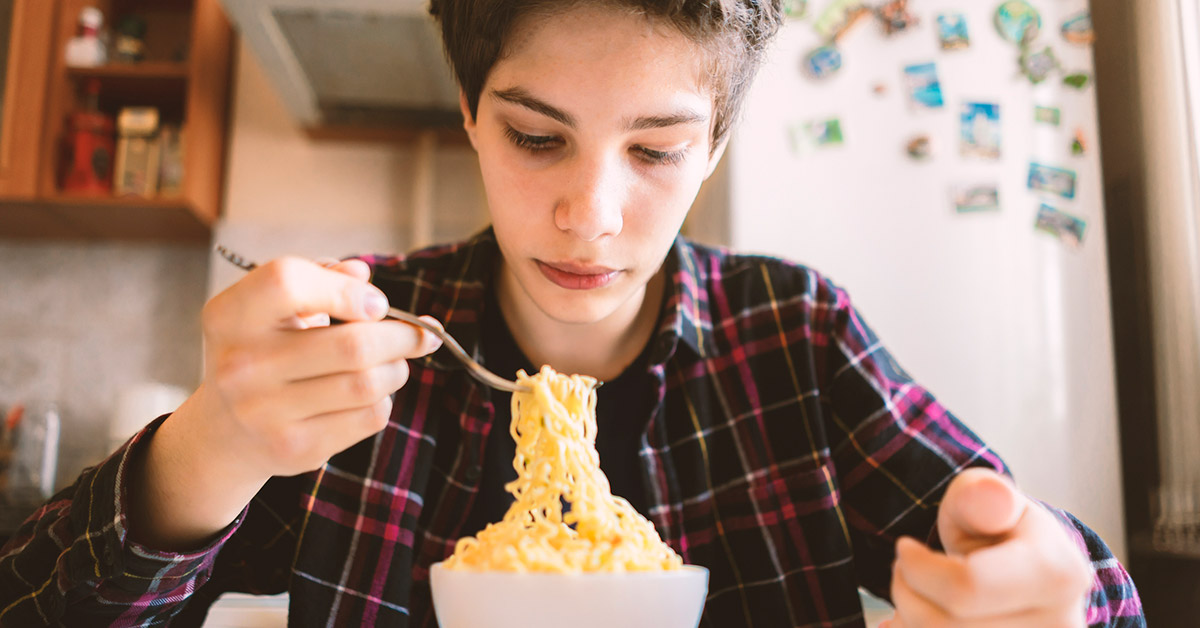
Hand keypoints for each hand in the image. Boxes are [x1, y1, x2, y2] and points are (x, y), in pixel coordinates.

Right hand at [131, 257, 441, 548]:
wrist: (225, 430)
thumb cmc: (263, 352)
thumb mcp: (274, 309)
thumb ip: (318, 278)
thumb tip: (362, 275)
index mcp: (231, 316)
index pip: (288, 283)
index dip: (345, 289)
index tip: (376, 303)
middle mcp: (241, 365)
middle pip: (352, 345)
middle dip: (401, 336)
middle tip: (420, 334)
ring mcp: (265, 412)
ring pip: (368, 383)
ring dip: (396, 369)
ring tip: (393, 363)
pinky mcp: (294, 449)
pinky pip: (369, 417)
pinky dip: (383, 400)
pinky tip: (371, 394)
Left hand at [881, 468, 1092, 627]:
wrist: (1023, 573)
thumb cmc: (998, 529)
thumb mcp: (984, 497)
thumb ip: (980, 494)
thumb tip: (990, 495)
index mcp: (1058, 575)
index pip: (966, 587)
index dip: (919, 569)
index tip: (904, 547)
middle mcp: (1060, 625)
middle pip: (947, 625)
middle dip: (908, 593)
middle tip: (904, 569)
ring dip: (912, 617)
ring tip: (916, 589)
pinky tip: (930, 612)